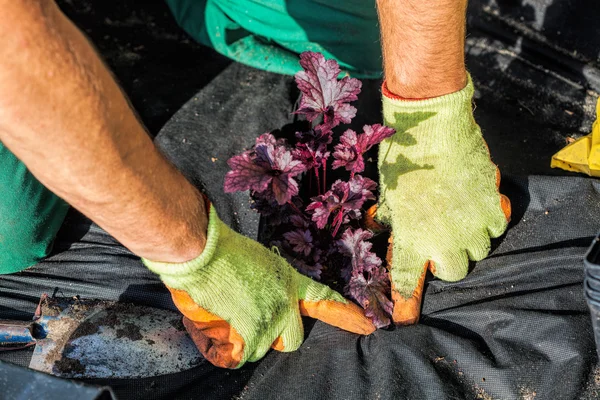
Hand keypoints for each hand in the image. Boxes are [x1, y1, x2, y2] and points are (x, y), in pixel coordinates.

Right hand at [144, 204, 374, 367]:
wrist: (202, 252)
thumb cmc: (222, 252)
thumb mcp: (257, 263)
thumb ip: (267, 287)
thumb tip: (260, 303)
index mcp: (289, 281)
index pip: (323, 299)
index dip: (345, 314)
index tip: (366, 325)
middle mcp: (286, 303)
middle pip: (292, 339)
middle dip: (275, 336)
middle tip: (251, 319)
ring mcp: (271, 320)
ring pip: (263, 347)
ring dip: (247, 340)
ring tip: (227, 314)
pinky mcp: (252, 333)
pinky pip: (242, 355)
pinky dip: (228, 347)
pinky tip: (218, 323)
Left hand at [373, 76, 510, 324]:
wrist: (434, 130)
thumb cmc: (403, 160)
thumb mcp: (387, 194)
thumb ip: (389, 217)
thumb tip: (377, 225)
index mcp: (411, 240)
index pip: (407, 283)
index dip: (406, 302)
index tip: (405, 317)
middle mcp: (443, 242)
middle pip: (454, 272)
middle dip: (448, 262)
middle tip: (440, 242)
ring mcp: (471, 227)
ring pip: (478, 250)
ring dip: (469, 239)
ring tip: (459, 217)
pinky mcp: (493, 208)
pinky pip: (496, 227)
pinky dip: (488, 220)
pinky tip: (476, 203)